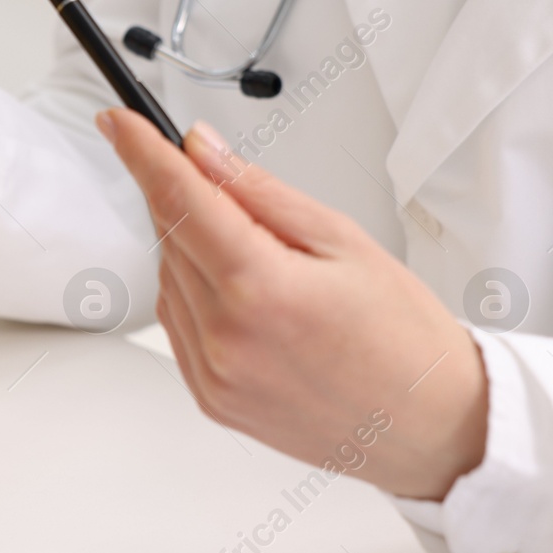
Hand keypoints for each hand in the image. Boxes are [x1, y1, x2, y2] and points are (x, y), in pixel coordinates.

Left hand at [98, 110, 488, 499]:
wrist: (433, 429)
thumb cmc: (406, 339)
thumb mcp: (343, 240)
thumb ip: (260, 192)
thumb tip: (203, 151)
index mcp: (260, 290)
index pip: (178, 199)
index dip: (141, 153)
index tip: (119, 123)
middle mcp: (225, 338)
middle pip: (170, 236)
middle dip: (194, 204)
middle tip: (251, 208)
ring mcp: (213, 376)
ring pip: (169, 278)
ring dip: (197, 253)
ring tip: (273, 269)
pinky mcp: (210, 400)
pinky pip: (178, 324)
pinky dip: (198, 296)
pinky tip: (252, 301)